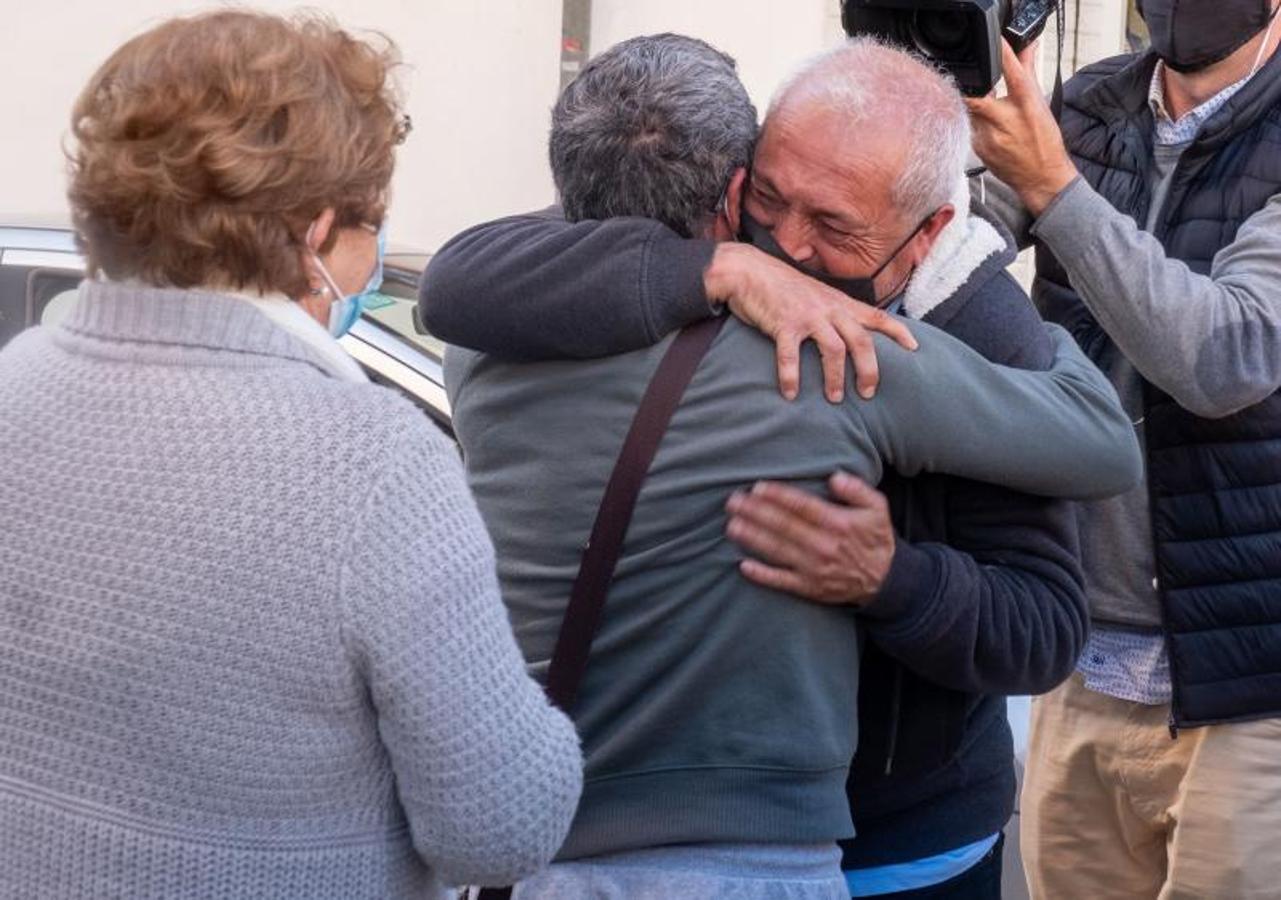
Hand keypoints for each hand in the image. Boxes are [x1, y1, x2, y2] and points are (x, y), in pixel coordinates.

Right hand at [703, 243, 917, 402]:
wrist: (749, 270)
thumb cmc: (782, 288)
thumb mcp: (817, 296)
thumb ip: (834, 312)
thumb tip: (847, 334)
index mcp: (839, 303)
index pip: (877, 316)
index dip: (898, 332)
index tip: (915, 348)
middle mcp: (829, 308)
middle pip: (861, 341)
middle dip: (869, 370)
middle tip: (868, 394)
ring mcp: (807, 316)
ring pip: (833, 350)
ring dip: (835, 378)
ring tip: (834, 399)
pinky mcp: (783, 324)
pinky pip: (791, 356)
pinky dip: (791, 377)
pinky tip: (790, 394)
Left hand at [725, 473, 894, 605]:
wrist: (885, 580)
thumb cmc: (875, 538)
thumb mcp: (877, 507)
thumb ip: (856, 489)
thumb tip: (834, 477)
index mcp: (838, 523)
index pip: (802, 506)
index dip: (778, 496)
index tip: (757, 487)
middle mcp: (823, 546)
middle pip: (783, 526)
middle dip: (756, 513)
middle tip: (733, 502)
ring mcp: (814, 569)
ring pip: (777, 550)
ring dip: (752, 538)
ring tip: (731, 526)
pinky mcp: (809, 587)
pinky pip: (782, 581)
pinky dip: (762, 575)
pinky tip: (743, 566)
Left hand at [966, 39, 1078, 215]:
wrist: (1041, 178)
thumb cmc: (1044, 141)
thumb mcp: (1040, 104)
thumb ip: (1028, 73)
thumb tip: (1027, 47)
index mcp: (1027, 105)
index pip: (1014, 74)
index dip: (1003, 56)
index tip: (997, 45)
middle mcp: (1008, 121)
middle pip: (978, 98)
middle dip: (973, 90)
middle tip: (974, 84)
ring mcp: (990, 137)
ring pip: (970, 112)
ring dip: (974, 107)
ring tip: (989, 113)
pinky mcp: (979, 149)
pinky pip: (969, 127)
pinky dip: (974, 123)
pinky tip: (986, 129)